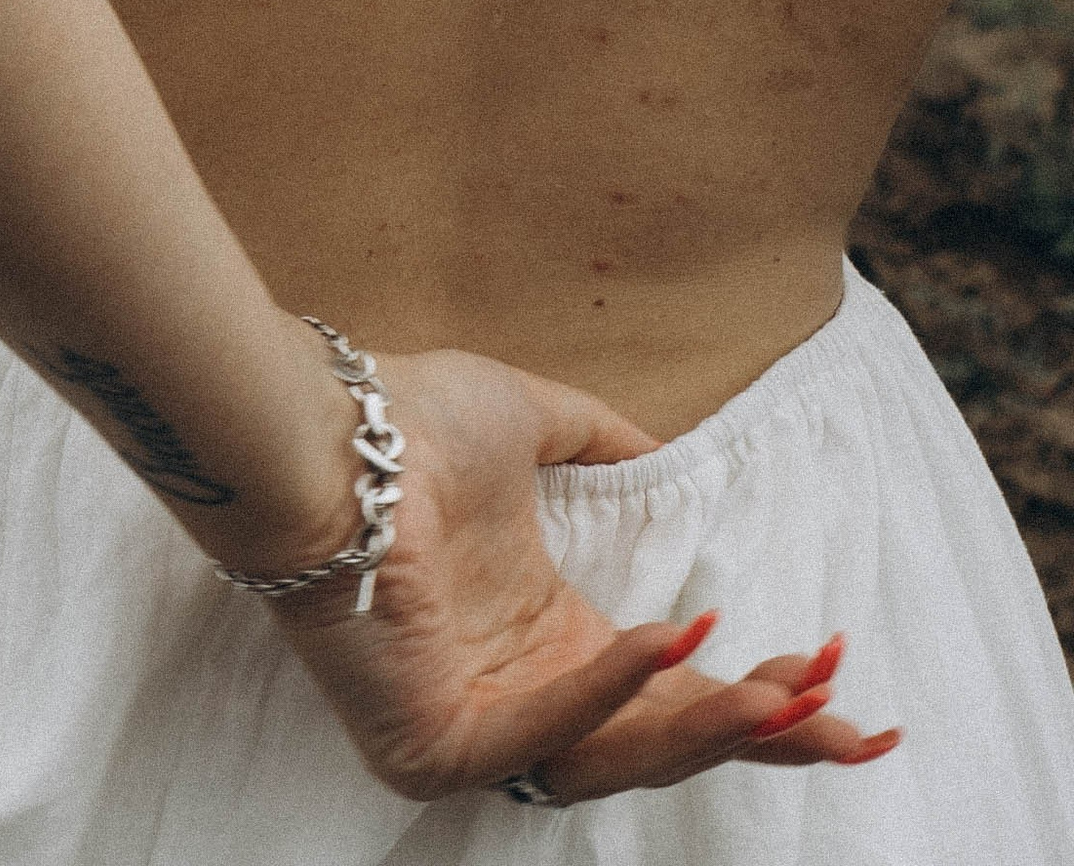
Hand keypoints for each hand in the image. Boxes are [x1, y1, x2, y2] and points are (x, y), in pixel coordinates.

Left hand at [266, 345, 900, 803]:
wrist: (326, 437)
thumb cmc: (404, 422)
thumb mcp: (527, 422)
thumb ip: (598, 441)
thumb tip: (662, 447)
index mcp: (551, 637)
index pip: (674, 692)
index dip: (758, 695)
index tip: (838, 684)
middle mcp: (527, 694)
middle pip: (667, 744)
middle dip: (762, 734)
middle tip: (850, 725)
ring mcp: (483, 730)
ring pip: (622, 755)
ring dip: (707, 720)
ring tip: (780, 685)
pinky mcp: (442, 746)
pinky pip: (545, 731)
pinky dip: (612, 688)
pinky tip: (668, 639)